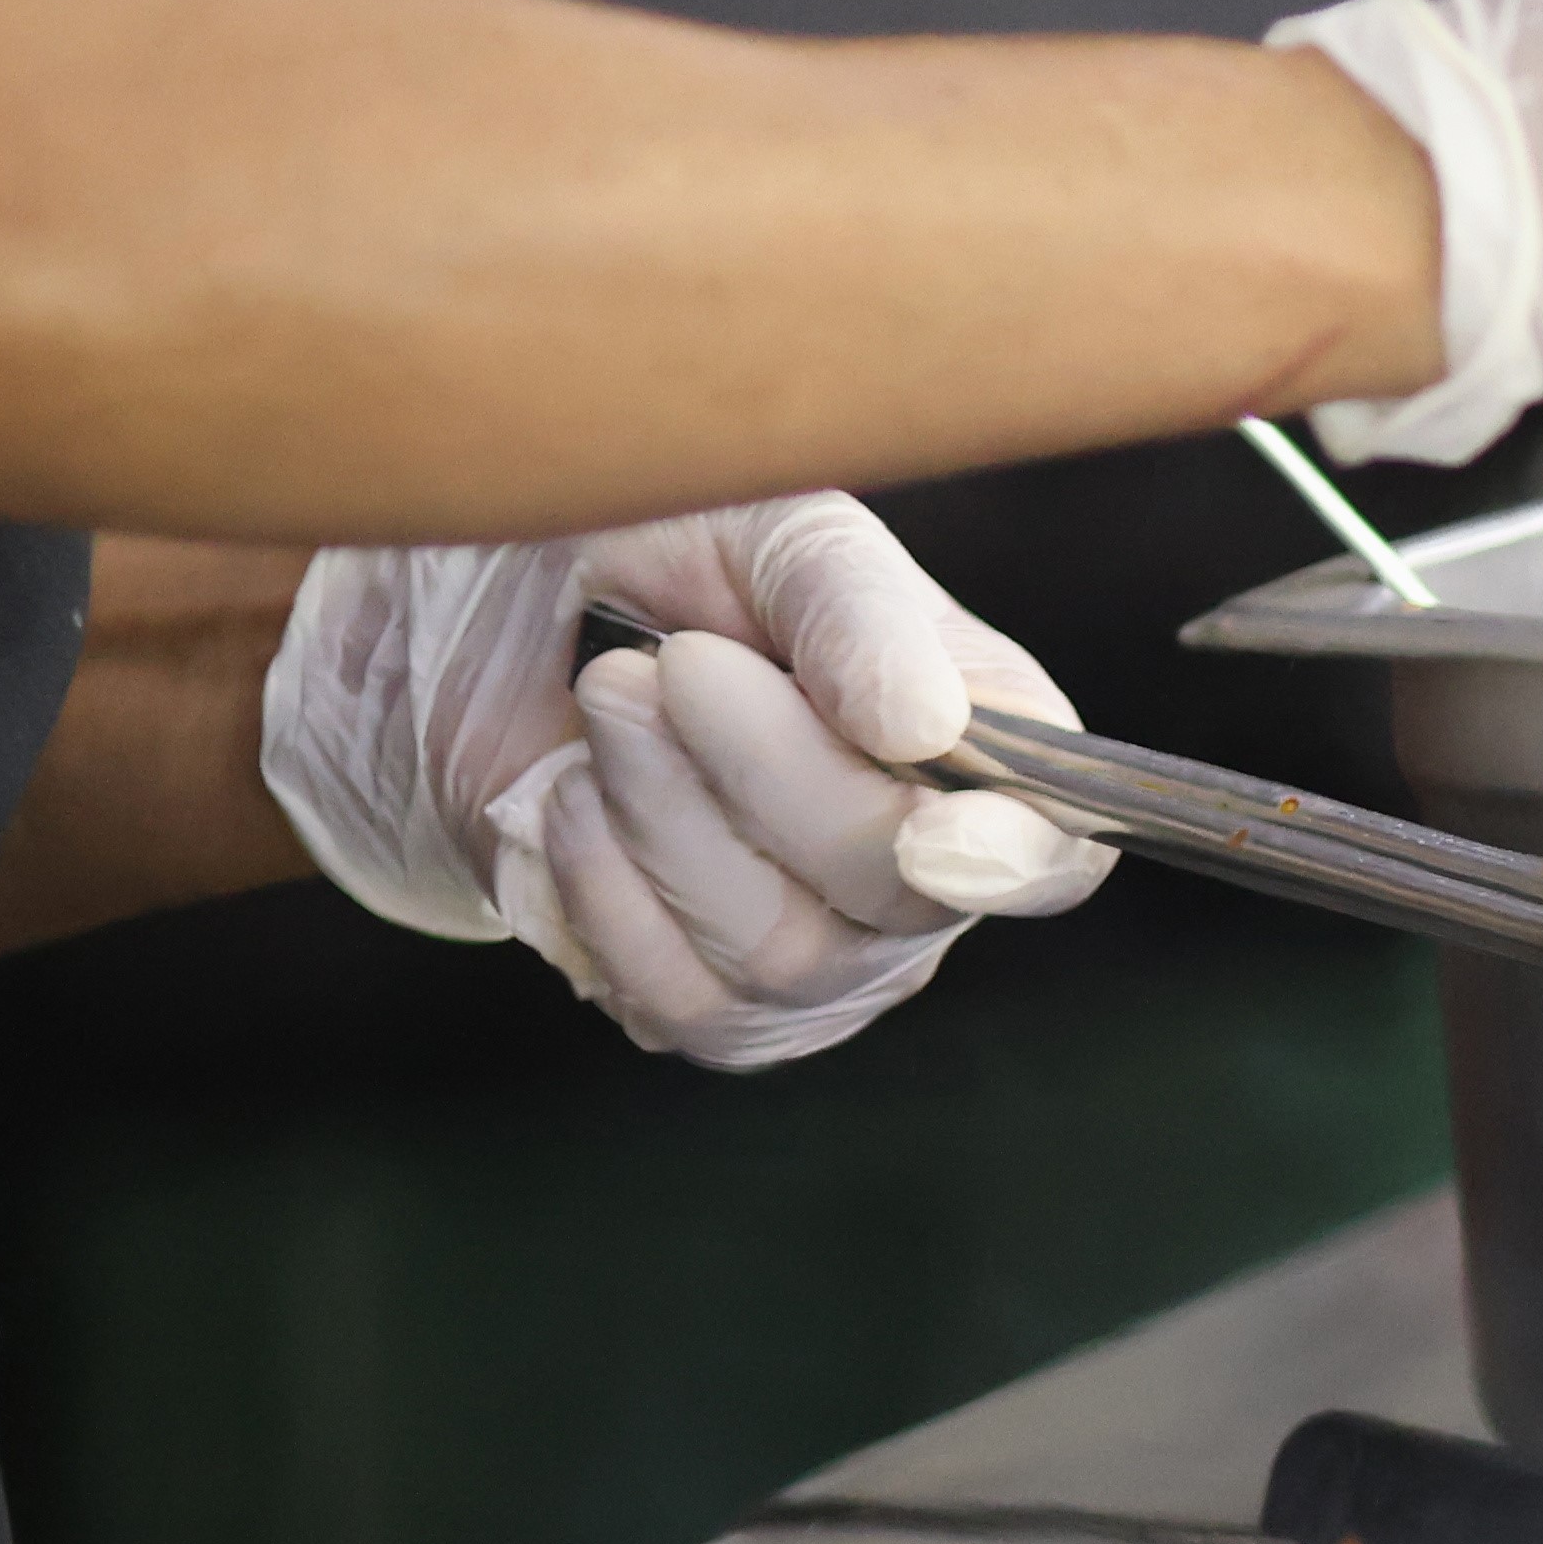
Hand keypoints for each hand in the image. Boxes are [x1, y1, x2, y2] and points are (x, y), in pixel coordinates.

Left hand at [258, 497, 1107, 1066]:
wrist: (484, 631)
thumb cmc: (655, 557)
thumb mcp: (761, 527)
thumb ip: (854, 609)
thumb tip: (926, 725)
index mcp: (985, 744)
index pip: (1058, 850)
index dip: (1015, 858)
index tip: (929, 827)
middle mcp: (926, 872)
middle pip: (897, 891)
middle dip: (764, 770)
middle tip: (670, 662)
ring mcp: (825, 962)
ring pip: (777, 950)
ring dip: (664, 811)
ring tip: (608, 699)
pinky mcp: (715, 1016)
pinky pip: (678, 1000)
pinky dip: (607, 889)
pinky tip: (574, 802)